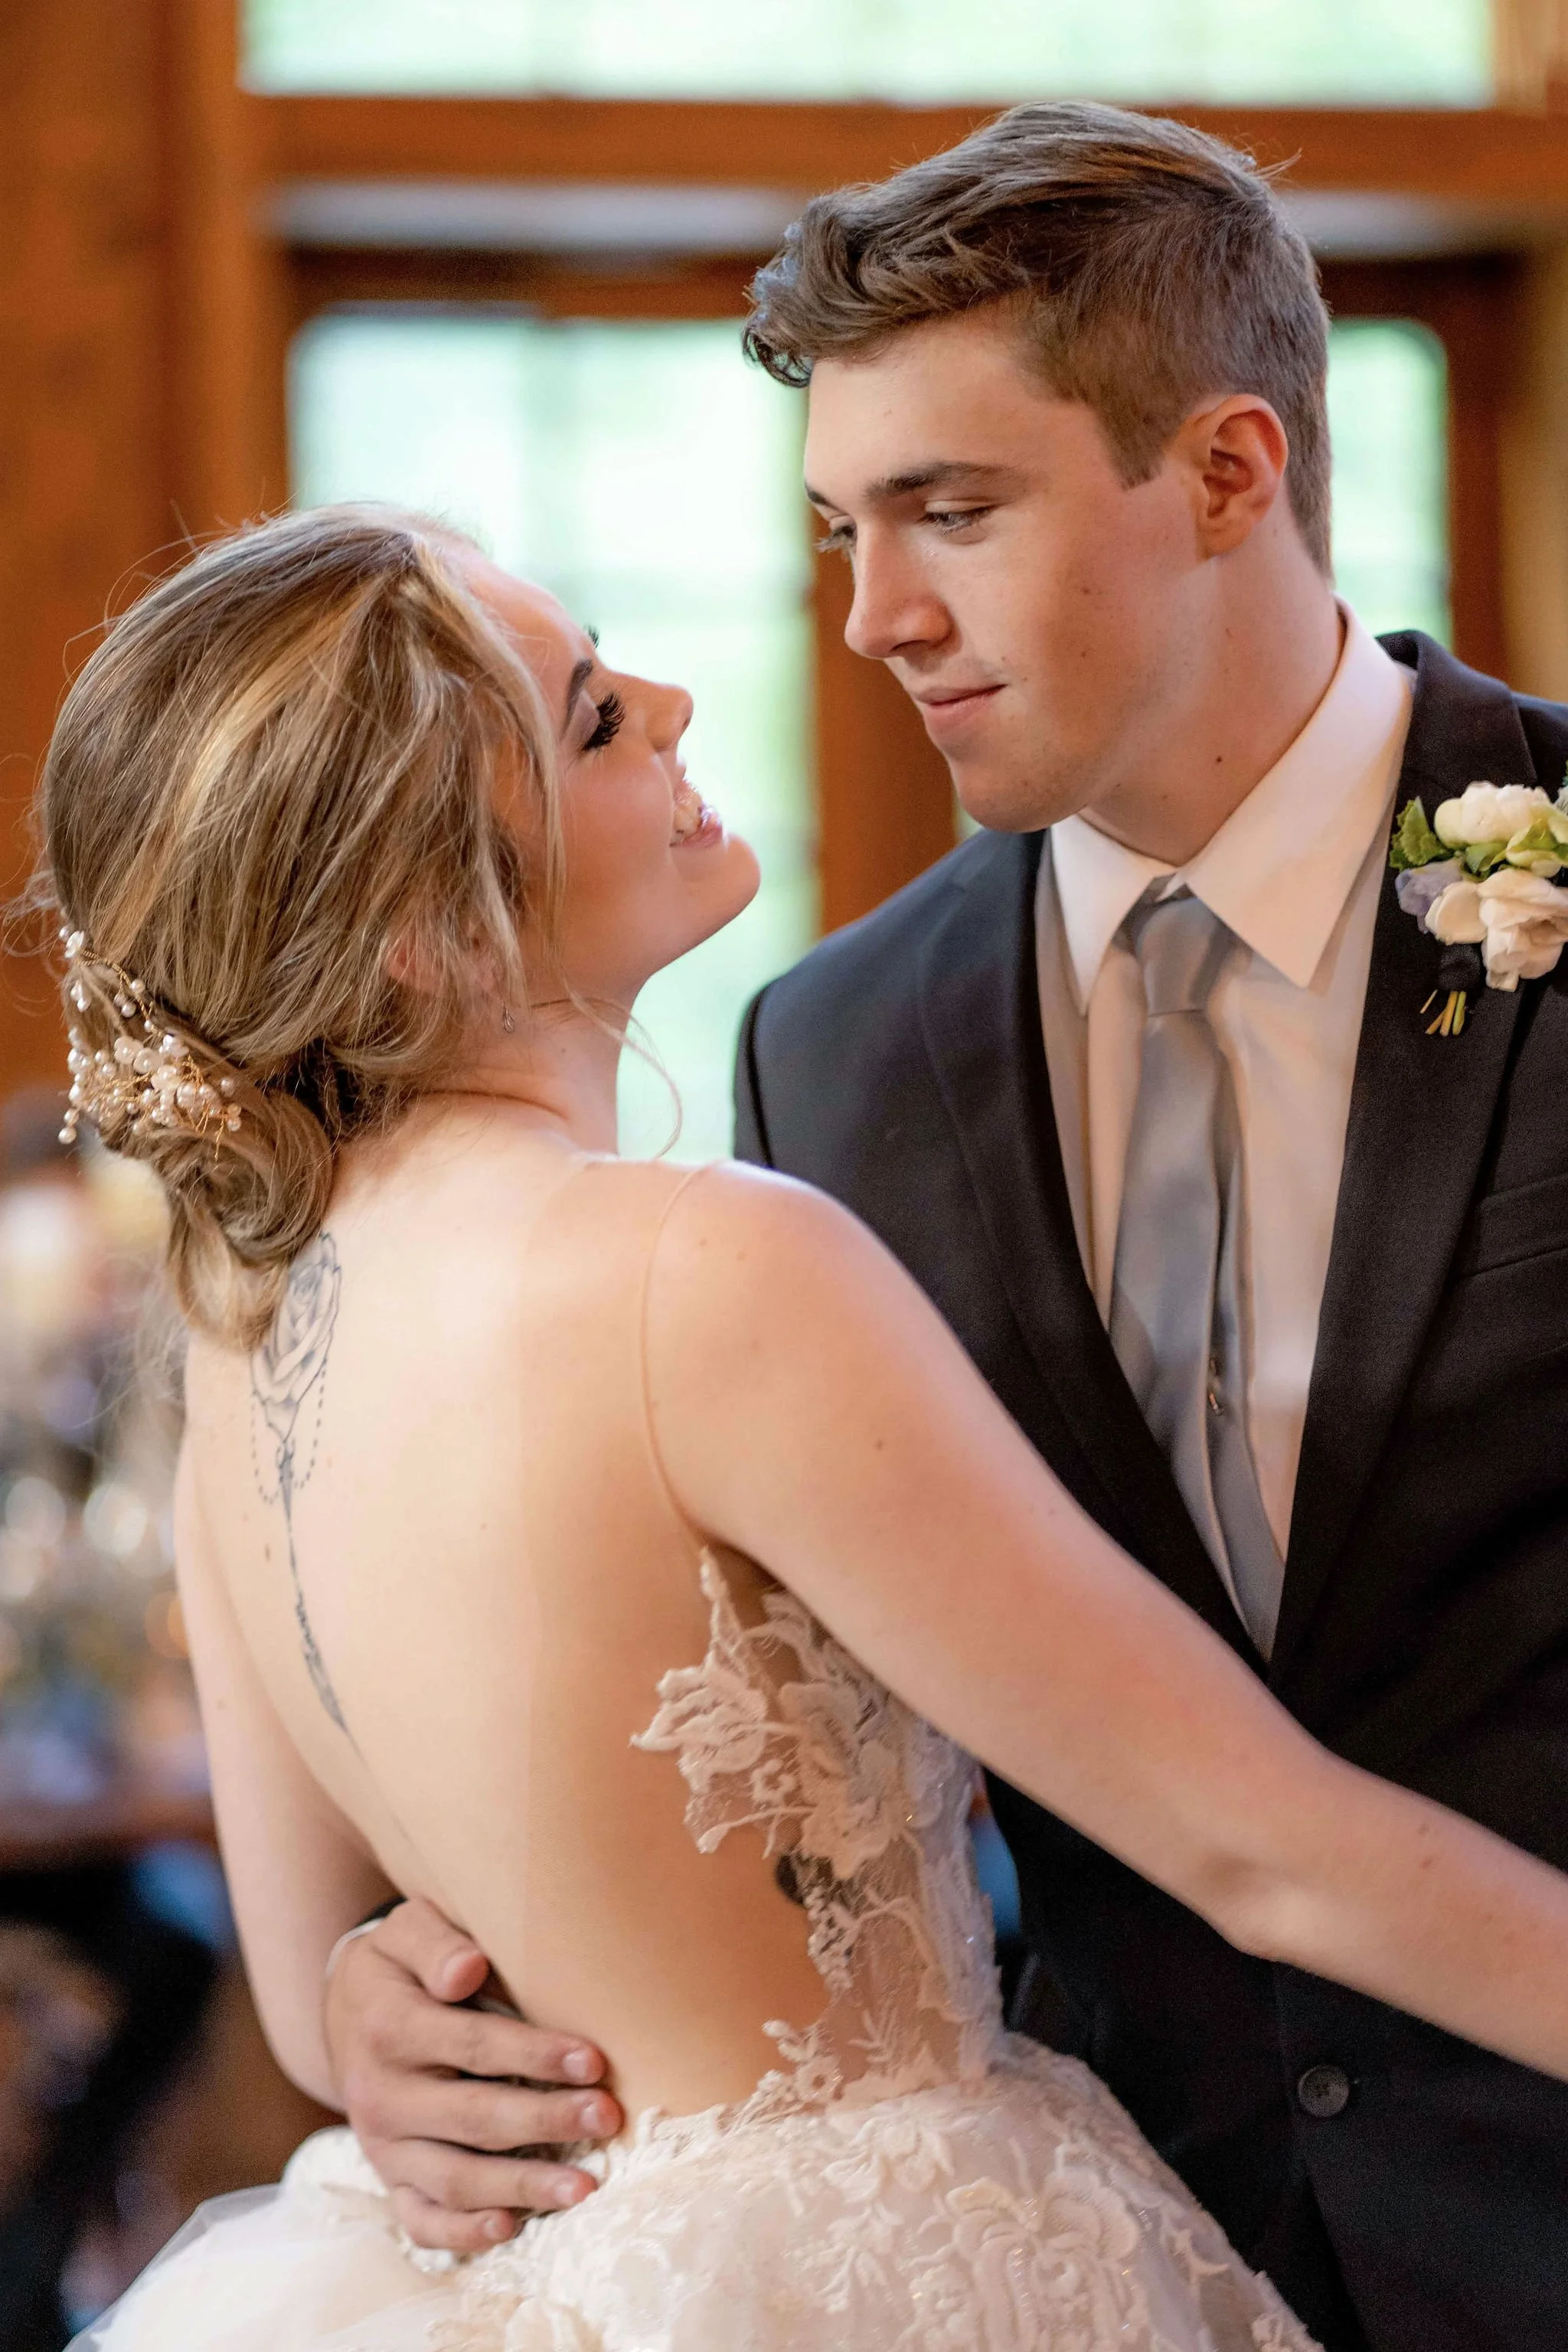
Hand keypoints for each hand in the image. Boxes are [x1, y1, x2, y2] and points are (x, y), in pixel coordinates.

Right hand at [323, 1896, 621, 2252]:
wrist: (347, 2010)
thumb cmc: (400, 1965)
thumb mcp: (408, 1931)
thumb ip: (437, 1945)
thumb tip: (468, 1969)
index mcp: (388, 2026)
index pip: (471, 2045)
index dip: (534, 2055)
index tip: (593, 2060)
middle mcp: (381, 2094)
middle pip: (472, 2117)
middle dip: (545, 2121)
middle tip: (606, 2117)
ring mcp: (383, 2145)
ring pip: (454, 2179)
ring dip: (521, 2186)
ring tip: (583, 2187)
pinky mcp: (390, 2179)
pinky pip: (421, 2219)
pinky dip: (463, 2232)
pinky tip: (511, 2227)